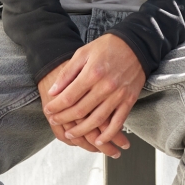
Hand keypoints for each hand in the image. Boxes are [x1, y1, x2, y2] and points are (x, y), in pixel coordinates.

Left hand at [39, 34, 144, 157]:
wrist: (136, 44)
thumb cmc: (108, 47)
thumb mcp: (83, 53)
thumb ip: (68, 73)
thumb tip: (53, 91)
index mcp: (92, 73)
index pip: (69, 97)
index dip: (56, 106)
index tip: (48, 110)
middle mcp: (105, 86)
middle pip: (81, 111)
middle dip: (64, 119)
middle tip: (55, 121)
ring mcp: (118, 95)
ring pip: (97, 120)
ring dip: (82, 131)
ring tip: (71, 134)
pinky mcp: (129, 100)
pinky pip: (118, 122)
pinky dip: (108, 134)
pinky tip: (99, 140)